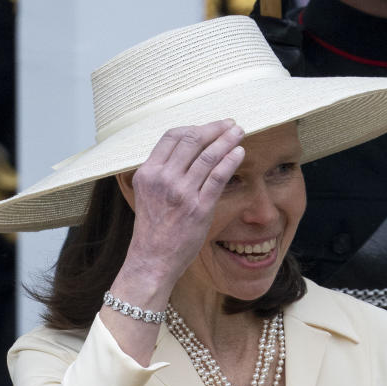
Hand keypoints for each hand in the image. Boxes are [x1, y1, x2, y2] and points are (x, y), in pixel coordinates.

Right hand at [124, 121, 245, 291]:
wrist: (152, 261)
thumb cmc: (152, 230)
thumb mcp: (147, 194)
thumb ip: (161, 172)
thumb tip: (185, 153)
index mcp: (148, 172)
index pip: (172, 136)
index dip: (194, 127)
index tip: (209, 127)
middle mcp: (163, 179)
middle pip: (191, 140)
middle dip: (214, 128)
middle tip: (229, 124)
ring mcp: (181, 193)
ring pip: (207, 156)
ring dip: (226, 140)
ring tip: (239, 132)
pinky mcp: (198, 208)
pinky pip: (217, 177)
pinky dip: (230, 160)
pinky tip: (239, 152)